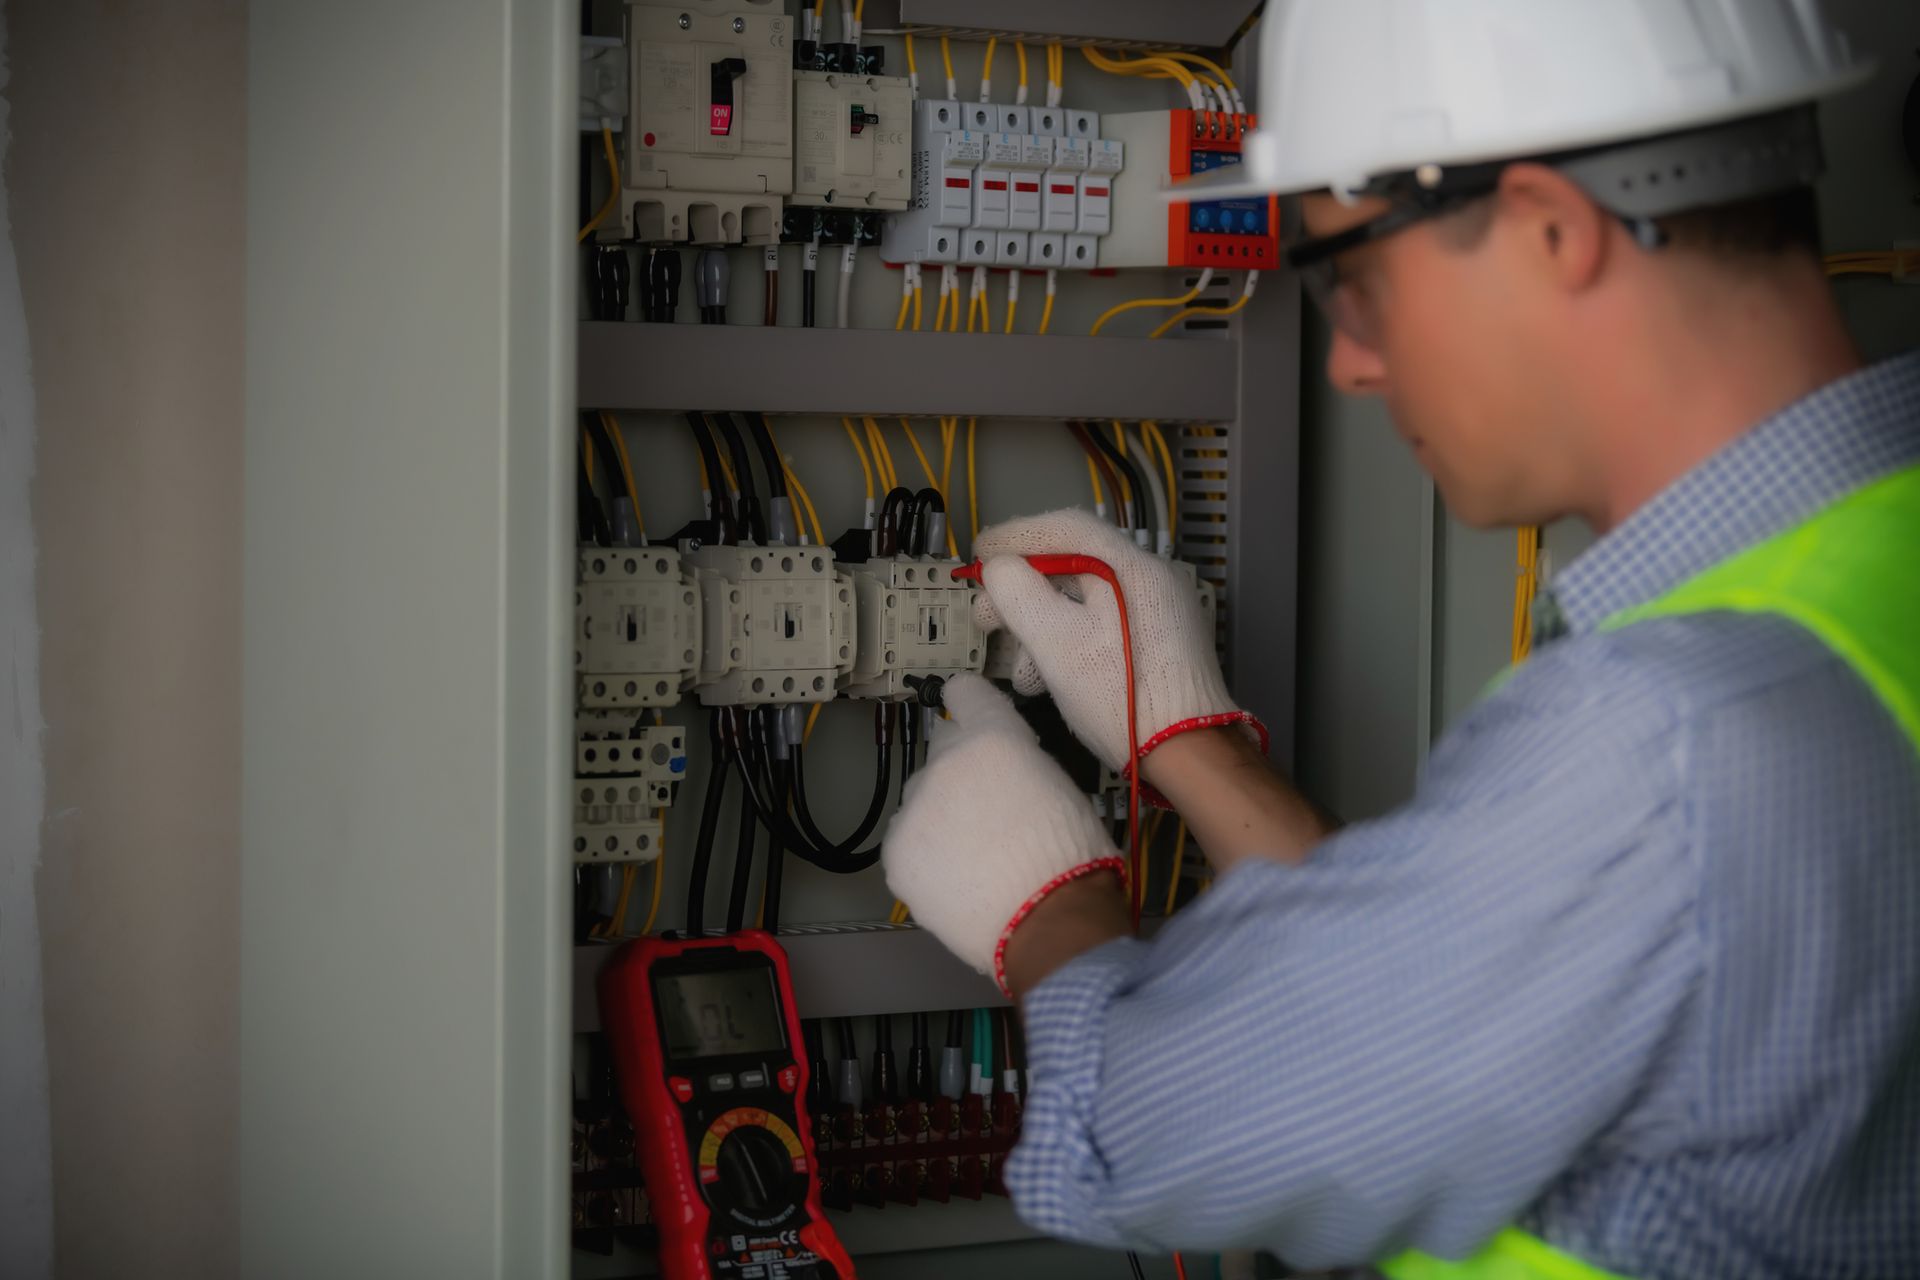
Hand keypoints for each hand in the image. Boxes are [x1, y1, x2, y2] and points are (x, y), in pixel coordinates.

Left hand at [884, 674, 1126, 993]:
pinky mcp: (897, 854)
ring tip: (975, 858)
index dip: (969, 704)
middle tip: (988, 813)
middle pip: (943, 754)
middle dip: (962, 775)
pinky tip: (957, 880)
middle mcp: (945, 764)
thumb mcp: (1060, 786)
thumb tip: (999, 772)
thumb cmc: (1073, 854)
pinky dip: (927, 858)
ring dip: (941, 818)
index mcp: (992, 738)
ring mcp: (914, 810)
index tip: (968, 712)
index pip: (965, 693)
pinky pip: (908, 845)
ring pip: (921, 803)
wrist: (1048, 918)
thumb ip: (1018, 766)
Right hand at [973, 508, 1264, 778]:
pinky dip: (1070, 641)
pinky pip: (1104, 625)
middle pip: (1074, 567)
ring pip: (1086, 602)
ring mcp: (1160, 612)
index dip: (1016, 536)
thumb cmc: (1122, 698)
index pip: (1066, 529)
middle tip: (986, 615)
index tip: (980, 554)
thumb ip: (1019, 594)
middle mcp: (1152, 580)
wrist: (1188, 754)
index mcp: (1132, 568)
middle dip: (1022, 592)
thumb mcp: (1056, 642)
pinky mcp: (1162, 642)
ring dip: (1041, 626)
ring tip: (1017, 666)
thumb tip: (1002, 569)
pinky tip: (1047, 677)